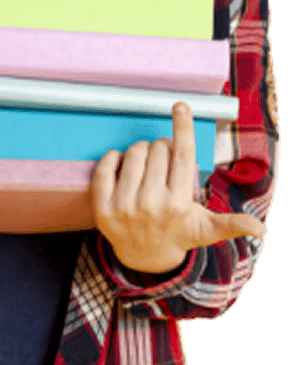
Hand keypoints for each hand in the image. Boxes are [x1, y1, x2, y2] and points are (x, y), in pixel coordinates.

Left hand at [91, 102, 266, 273]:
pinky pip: (106, 165)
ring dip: (141, 151)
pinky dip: (114, 158)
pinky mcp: (102, 207)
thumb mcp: (206, 229)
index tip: (180, 106)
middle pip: (158, 150)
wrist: (144, 257)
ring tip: (147, 166)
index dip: (183, 128)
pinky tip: (124, 165)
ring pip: (133, 153)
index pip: (183, 156)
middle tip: (164, 162)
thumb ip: (233, 224)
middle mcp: (150, 204)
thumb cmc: (179, 234)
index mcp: (178, 204)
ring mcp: (124, 206)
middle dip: (163, 148)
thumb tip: (262, 231)